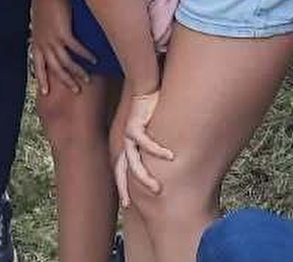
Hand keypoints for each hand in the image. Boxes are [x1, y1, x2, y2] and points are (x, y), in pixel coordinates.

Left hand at [31, 0, 92, 95]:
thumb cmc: (44, 2)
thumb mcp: (41, 22)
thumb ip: (46, 34)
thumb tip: (53, 40)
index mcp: (37, 41)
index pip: (38, 65)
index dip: (42, 79)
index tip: (45, 92)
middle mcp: (43, 43)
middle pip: (54, 68)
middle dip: (65, 81)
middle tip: (76, 90)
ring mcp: (53, 39)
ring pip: (65, 62)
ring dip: (77, 72)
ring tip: (87, 79)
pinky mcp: (63, 32)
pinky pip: (76, 49)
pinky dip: (86, 56)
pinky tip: (95, 60)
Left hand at [111, 90, 174, 204]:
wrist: (145, 87)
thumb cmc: (152, 112)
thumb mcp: (151, 133)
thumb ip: (154, 148)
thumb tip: (168, 164)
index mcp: (126, 146)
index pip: (121, 171)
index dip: (123, 187)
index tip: (128, 204)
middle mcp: (124, 142)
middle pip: (121, 170)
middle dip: (125, 189)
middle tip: (129, 205)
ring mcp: (127, 134)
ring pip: (133, 161)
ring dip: (144, 177)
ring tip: (157, 189)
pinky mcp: (135, 123)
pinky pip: (146, 141)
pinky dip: (158, 150)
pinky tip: (171, 156)